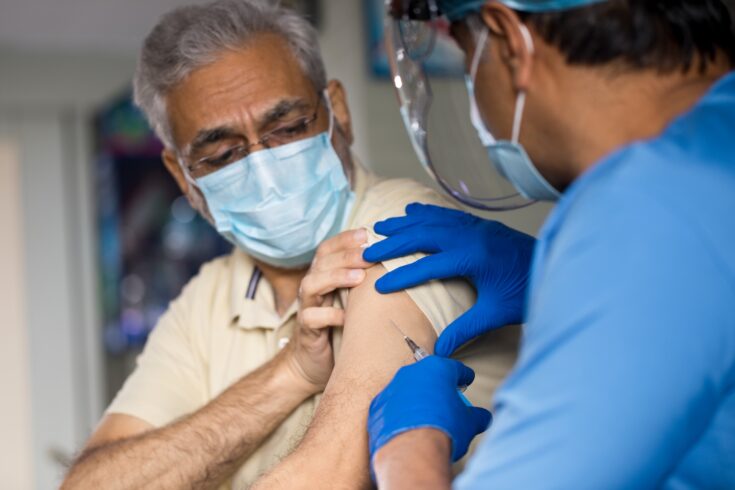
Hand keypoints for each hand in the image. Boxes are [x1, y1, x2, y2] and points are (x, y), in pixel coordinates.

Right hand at [287, 228, 372, 392]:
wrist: (314, 364)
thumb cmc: (341, 327)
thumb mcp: (354, 301)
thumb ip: (366, 282)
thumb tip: (399, 263)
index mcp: (323, 276)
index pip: (328, 249)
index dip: (344, 239)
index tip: (366, 233)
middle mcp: (313, 288)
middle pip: (321, 262)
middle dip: (346, 255)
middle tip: (368, 253)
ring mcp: (307, 308)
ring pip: (311, 284)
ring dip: (335, 277)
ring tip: (359, 278)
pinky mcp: (306, 331)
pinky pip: (311, 318)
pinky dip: (329, 315)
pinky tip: (347, 316)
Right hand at [363, 203, 535, 355]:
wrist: (557, 267)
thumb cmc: (528, 291)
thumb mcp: (496, 313)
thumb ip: (465, 328)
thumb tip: (440, 350)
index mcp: (473, 258)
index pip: (427, 266)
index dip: (401, 276)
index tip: (379, 285)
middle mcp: (471, 236)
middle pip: (422, 236)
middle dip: (393, 243)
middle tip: (368, 250)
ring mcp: (476, 226)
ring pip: (432, 220)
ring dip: (404, 223)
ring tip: (380, 226)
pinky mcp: (481, 224)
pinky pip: (447, 214)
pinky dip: (426, 213)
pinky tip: (413, 211)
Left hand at [368, 356, 491, 463]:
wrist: (411, 452)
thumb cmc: (440, 431)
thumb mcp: (469, 423)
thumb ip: (476, 416)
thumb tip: (481, 418)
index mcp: (436, 369)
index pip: (455, 368)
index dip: (463, 376)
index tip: (465, 379)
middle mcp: (412, 373)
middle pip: (429, 376)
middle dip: (438, 388)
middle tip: (447, 403)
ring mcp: (392, 387)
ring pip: (408, 390)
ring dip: (418, 400)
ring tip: (428, 419)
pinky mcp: (378, 405)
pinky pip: (392, 406)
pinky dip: (400, 413)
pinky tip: (409, 428)